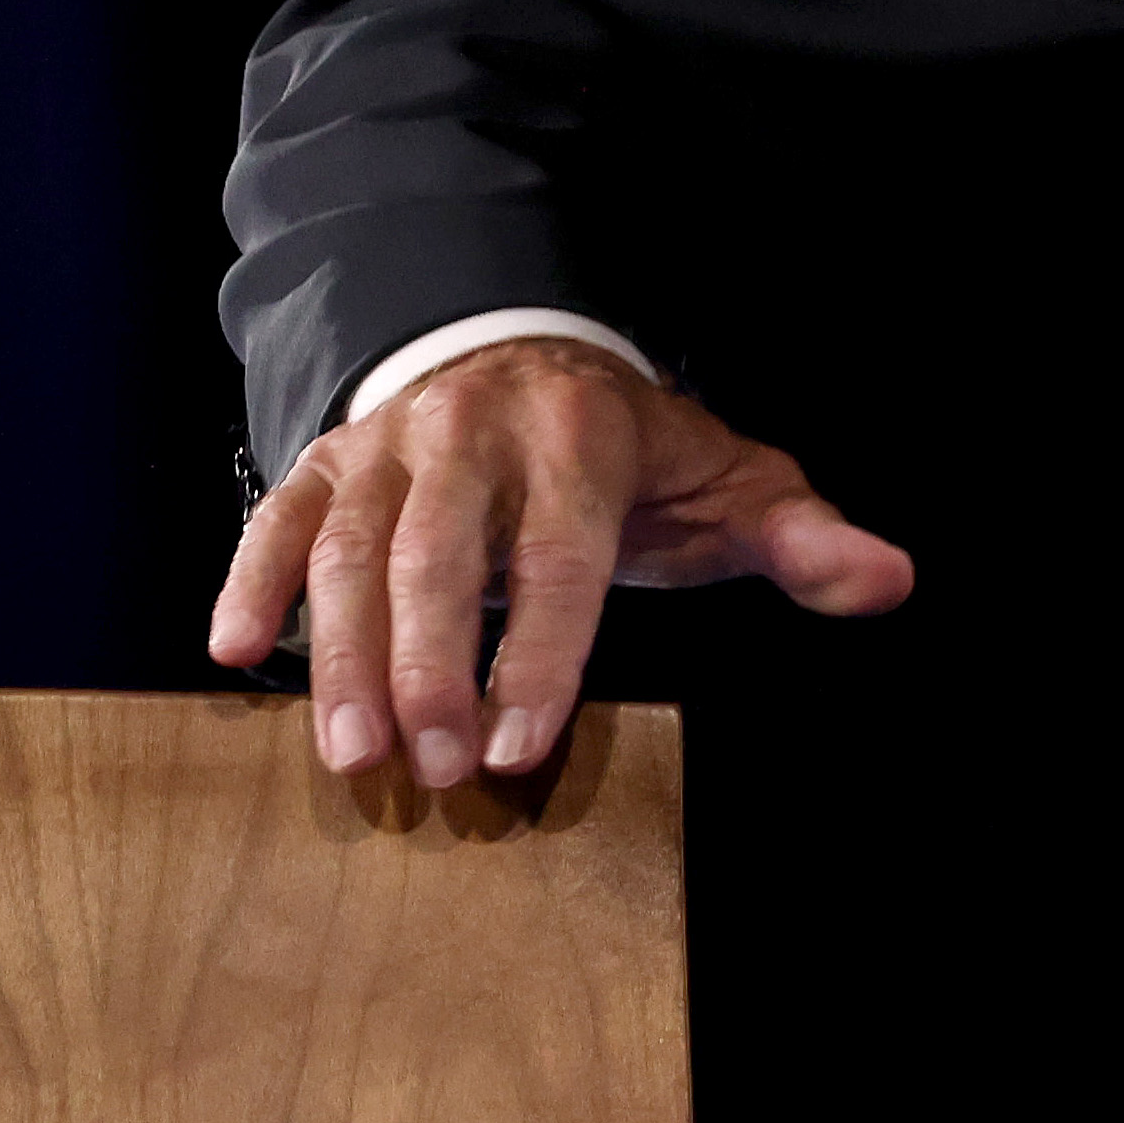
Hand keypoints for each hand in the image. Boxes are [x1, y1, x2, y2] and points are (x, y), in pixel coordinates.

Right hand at [207, 336, 913, 788]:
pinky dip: (250, 580)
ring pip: (353, 548)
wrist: (533, 357)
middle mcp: (477, 428)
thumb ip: (803, 538)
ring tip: (350, 754)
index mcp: (585, 435)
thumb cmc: (638, 454)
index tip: (523, 742)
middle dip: (433, 664)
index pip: (563, 552)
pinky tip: (234, 652)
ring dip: (342, 654)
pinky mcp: (327, 460)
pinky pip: (277, 519)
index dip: (543, 650)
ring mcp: (393, 442)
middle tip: (434, 766)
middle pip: (442, 552)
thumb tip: (889, 578)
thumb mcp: (731, 482)